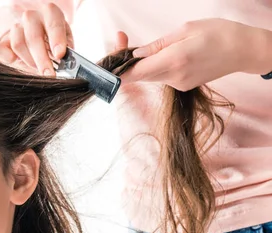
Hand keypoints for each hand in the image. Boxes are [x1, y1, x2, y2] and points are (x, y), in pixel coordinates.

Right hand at [0, 3, 72, 75]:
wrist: (38, 44)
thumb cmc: (53, 44)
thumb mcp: (64, 44)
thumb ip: (67, 52)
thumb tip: (69, 63)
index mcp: (50, 13)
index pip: (53, 23)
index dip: (56, 39)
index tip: (59, 55)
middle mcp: (32, 17)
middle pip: (33, 36)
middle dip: (42, 58)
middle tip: (49, 74)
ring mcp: (16, 28)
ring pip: (18, 43)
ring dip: (29, 60)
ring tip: (37, 68)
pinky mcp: (3, 41)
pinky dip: (7, 57)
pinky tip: (15, 61)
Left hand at [123, 18, 271, 90]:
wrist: (244, 50)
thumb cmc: (219, 33)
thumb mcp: (186, 30)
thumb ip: (158, 45)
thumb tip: (136, 55)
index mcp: (174, 61)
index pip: (136, 73)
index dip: (117, 72)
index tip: (105, 68)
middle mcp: (174, 77)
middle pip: (139, 76)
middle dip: (125, 62)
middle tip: (119, 41)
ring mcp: (179, 84)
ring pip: (149, 76)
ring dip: (139, 64)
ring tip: (135, 46)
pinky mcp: (183, 86)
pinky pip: (161, 77)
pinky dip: (154, 67)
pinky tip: (158, 55)